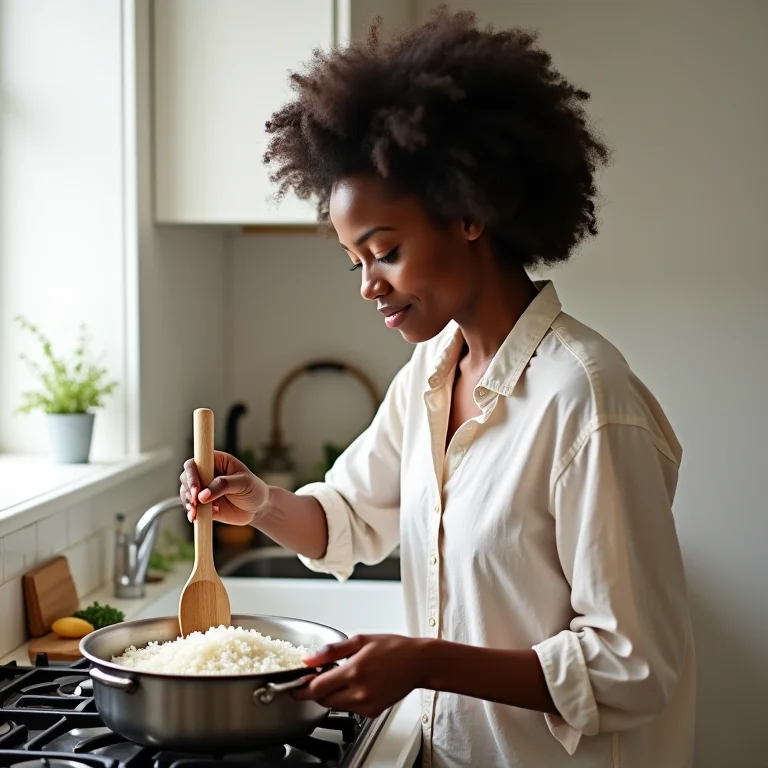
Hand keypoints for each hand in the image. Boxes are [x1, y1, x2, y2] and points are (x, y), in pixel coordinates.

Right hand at [180, 451, 268, 525]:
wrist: (258, 507)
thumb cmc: (253, 489)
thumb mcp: (243, 483)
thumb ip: (223, 485)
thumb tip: (202, 496)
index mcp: (216, 461)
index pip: (196, 462)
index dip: (192, 474)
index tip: (196, 490)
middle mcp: (206, 473)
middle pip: (186, 477)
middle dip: (188, 491)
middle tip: (196, 503)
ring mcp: (203, 489)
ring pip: (185, 493)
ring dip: (188, 503)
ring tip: (196, 513)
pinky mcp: (203, 504)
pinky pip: (191, 507)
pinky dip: (192, 512)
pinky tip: (196, 517)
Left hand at [294, 634, 425, 717]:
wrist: (418, 663)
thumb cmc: (393, 648)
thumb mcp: (360, 640)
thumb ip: (331, 650)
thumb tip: (309, 659)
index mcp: (354, 671)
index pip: (317, 688)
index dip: (301, 688)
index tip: (295, 684)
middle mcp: (359, 691)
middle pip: (322, 700)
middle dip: (316, 690)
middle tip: (320, 676)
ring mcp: (366, 705)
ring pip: (335, 706)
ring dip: (331, 694)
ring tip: (343, 676)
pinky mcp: (372, 712)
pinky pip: (350, 710)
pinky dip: (346, 699)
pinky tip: (356, 684)